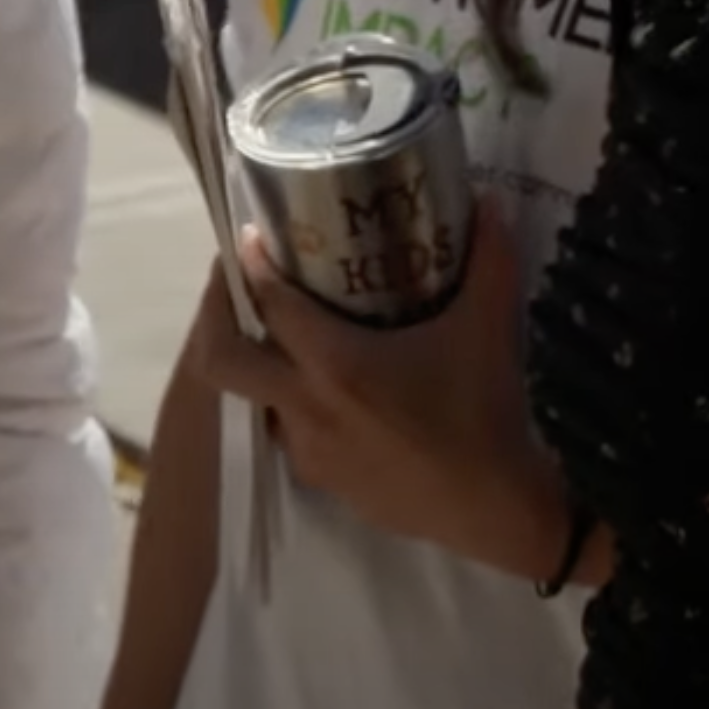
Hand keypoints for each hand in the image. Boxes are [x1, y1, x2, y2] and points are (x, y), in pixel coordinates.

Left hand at [182, 211, 563, 580]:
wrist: (493, 509)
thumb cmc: (484, 414)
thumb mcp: (488, 329)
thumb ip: (489, 259)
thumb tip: (490, 199)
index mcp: (335, 365)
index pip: (269, 303)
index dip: (251, 263)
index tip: (250, 235)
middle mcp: (305, 406)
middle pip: (220, 358)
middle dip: (214, 317)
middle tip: (236, 286)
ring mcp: (306, 448)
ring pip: (252, 396)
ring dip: (256, 362)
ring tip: (280, 331)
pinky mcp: (319, 478)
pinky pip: (284, 429)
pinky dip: (288, 401)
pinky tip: (322, 385)